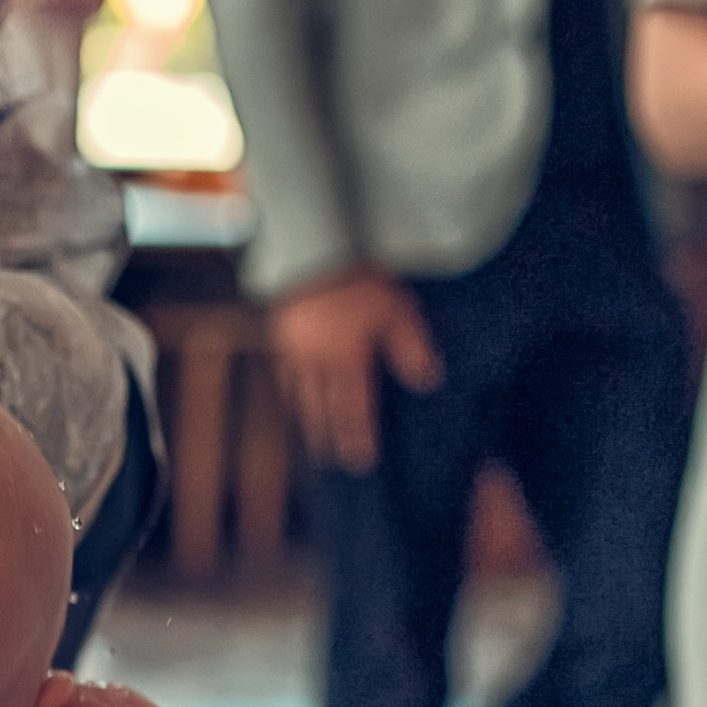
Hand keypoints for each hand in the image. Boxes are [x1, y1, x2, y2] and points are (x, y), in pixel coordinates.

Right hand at [267, 267, 442, 475]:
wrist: (311, 246)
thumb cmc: (357, 277)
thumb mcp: (396, 310)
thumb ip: (411, 347)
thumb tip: (428, 380)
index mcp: (347, 360)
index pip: (354, 409)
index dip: (358, 436)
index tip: (362, 460)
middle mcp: (317, 361)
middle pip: (321, 408)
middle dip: (328, 436)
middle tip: (331, 458)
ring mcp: (293, 346)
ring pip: (298, 392)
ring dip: (305, 417)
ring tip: (308, 435)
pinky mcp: (279, 327)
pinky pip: (282, 366)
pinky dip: (287, 386)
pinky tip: (289, 390)